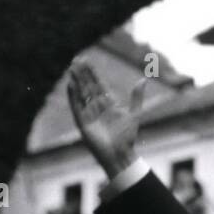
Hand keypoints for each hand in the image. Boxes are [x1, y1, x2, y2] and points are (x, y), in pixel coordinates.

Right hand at [66, 61, 146, 176]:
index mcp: (108, 103)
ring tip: (71, 68)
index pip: (98, 84)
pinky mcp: (83, 122)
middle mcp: (97, 107)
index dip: (93, 73)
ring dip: (76, 81)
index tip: (87, 61)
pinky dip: (73, 96)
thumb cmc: (127, 137)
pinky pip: (76, 107)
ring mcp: (89, 113)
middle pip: (88, 86)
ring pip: (81, 93)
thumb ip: (136, 97)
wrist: (120, 154)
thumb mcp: (134, 113)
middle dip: (82, 73)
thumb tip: (143, 80)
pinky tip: (70, 85)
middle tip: (76, 59)